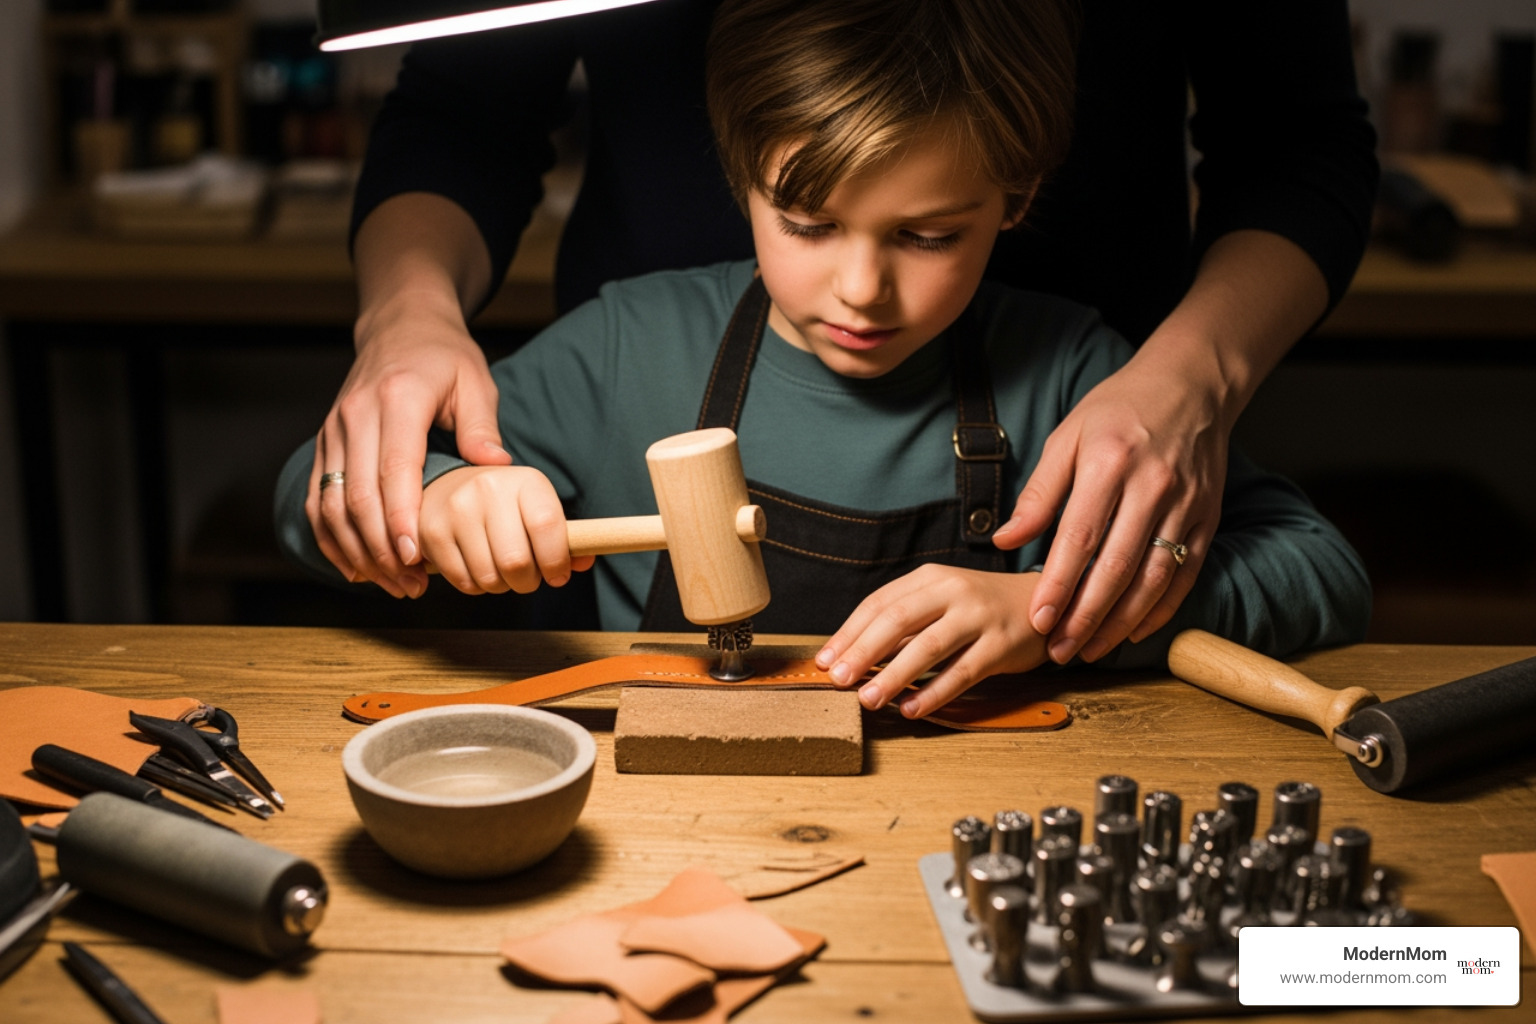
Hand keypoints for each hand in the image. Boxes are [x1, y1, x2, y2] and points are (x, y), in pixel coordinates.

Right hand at [306, 302, 508, 598]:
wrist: (400, 325)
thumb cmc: (445, 356)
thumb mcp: (475, 381)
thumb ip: (482, 426)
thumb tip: (496, 467)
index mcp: (397, 399)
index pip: (392, 468)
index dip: (399, 517)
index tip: (413, 557)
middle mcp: (356, 416)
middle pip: (356, 494)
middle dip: (380, 547)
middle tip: (411, 585)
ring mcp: (334, 430)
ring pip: (329, 503)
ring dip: (356, 550)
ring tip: (393, 584)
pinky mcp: (324, 443)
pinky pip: (316, 498)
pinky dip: (330, 538)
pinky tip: (356, 568)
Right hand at [418, 465, 594, 594]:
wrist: (449, 486)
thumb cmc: (505, 505)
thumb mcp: (538, 508)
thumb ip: (566, 536)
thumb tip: (584, 562)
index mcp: (526, 480)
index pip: (547, 527)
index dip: (556, 562)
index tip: (556, 575)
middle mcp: (489, 488)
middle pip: (516, 562)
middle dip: (527, 582)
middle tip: (526, 576)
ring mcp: (457, 509)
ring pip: (490, 578)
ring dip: (502, 586)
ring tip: (500, 569)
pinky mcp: (431, 531)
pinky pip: (464, 583)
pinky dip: (477, 587)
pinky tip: (478, 567)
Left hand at [815, 566, 1047, 718]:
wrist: (1048, 603)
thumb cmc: (983, 608)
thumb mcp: (942, 601)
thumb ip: (905, 623)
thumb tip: (852, 654)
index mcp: (930, 578)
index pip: (878, 604)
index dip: (848, 634)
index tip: (825, 661)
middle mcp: (953, 591)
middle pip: (897, 621)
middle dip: (862, 653)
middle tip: (837, 680)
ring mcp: (978, 617)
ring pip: (927, 647)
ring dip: (892, 676)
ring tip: (868, 699)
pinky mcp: (1001, 645)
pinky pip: (961, 672)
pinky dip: (933, 692)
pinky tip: (911, 708)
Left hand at [991, 355, 1226, 662]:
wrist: (1192, 385)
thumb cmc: (1118, 409)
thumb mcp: (1068, 436)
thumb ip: (1038, 493)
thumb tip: (1004, 540)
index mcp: (1110, 463)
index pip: (1080, 536)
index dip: (1059, 583)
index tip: (1039, 619)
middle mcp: (1152, 487)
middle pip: (1117, 566)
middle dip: (1086, 616)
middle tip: (1059, 650)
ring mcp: (1186, 505)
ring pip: (1153, 578)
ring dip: (1121, 622)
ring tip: (1090, 649)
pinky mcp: (1208, 518)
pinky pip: (1185, 575)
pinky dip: (1160, 610)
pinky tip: (1133, 632)